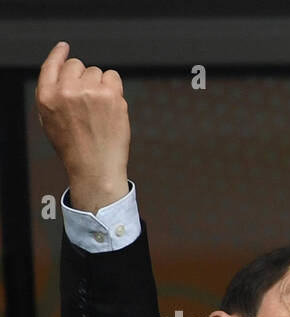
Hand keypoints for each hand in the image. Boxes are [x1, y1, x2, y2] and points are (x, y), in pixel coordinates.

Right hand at [35, 41, 129, 212]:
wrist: (95, 168)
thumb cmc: (75, 148)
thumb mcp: (49, 120)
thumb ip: (53, 95)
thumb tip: (63, 74)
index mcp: (47, 96)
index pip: (51, 65)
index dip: (59, 54)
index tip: (64, 48)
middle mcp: (66, 90)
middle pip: (77, 65)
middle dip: (83, 78)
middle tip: (89, 101)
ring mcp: (90, 92)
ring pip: (96, 71)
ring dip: (100, 85)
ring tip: (100, 109)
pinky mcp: (111, 96)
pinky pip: (113, 76)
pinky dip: (114, 87)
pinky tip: (111, 105)